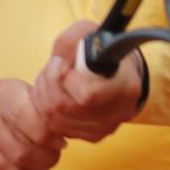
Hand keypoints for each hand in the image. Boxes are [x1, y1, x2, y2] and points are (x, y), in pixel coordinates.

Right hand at [0, 78, 66, 169]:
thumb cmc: (3, 100)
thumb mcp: (19, 91)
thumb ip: (40, 107)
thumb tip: (67, 127)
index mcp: (1, 95)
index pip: (30, 122)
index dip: (50, 137)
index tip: (61, 142)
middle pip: (21, 152)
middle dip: (46, 160)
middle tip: (56, 157)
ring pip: (12, 169)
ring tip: (45, 165)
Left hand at [30, 20, 144, 142]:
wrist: (116, 70)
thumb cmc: (103, 49)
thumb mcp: (89, 33)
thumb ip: (71, 41)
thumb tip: (58, 62)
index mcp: (126, 87)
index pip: (86, 95)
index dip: (65, 79)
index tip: (62, 62)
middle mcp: (118, 113)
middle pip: (64, 107)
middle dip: (47, 83)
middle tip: (51, 67)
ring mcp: (105, 128)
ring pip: (55, 120)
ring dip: (43, 95)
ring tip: (50, 77)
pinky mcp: (91, 136)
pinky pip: (55, 128)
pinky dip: (45, 109)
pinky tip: (53, 92)